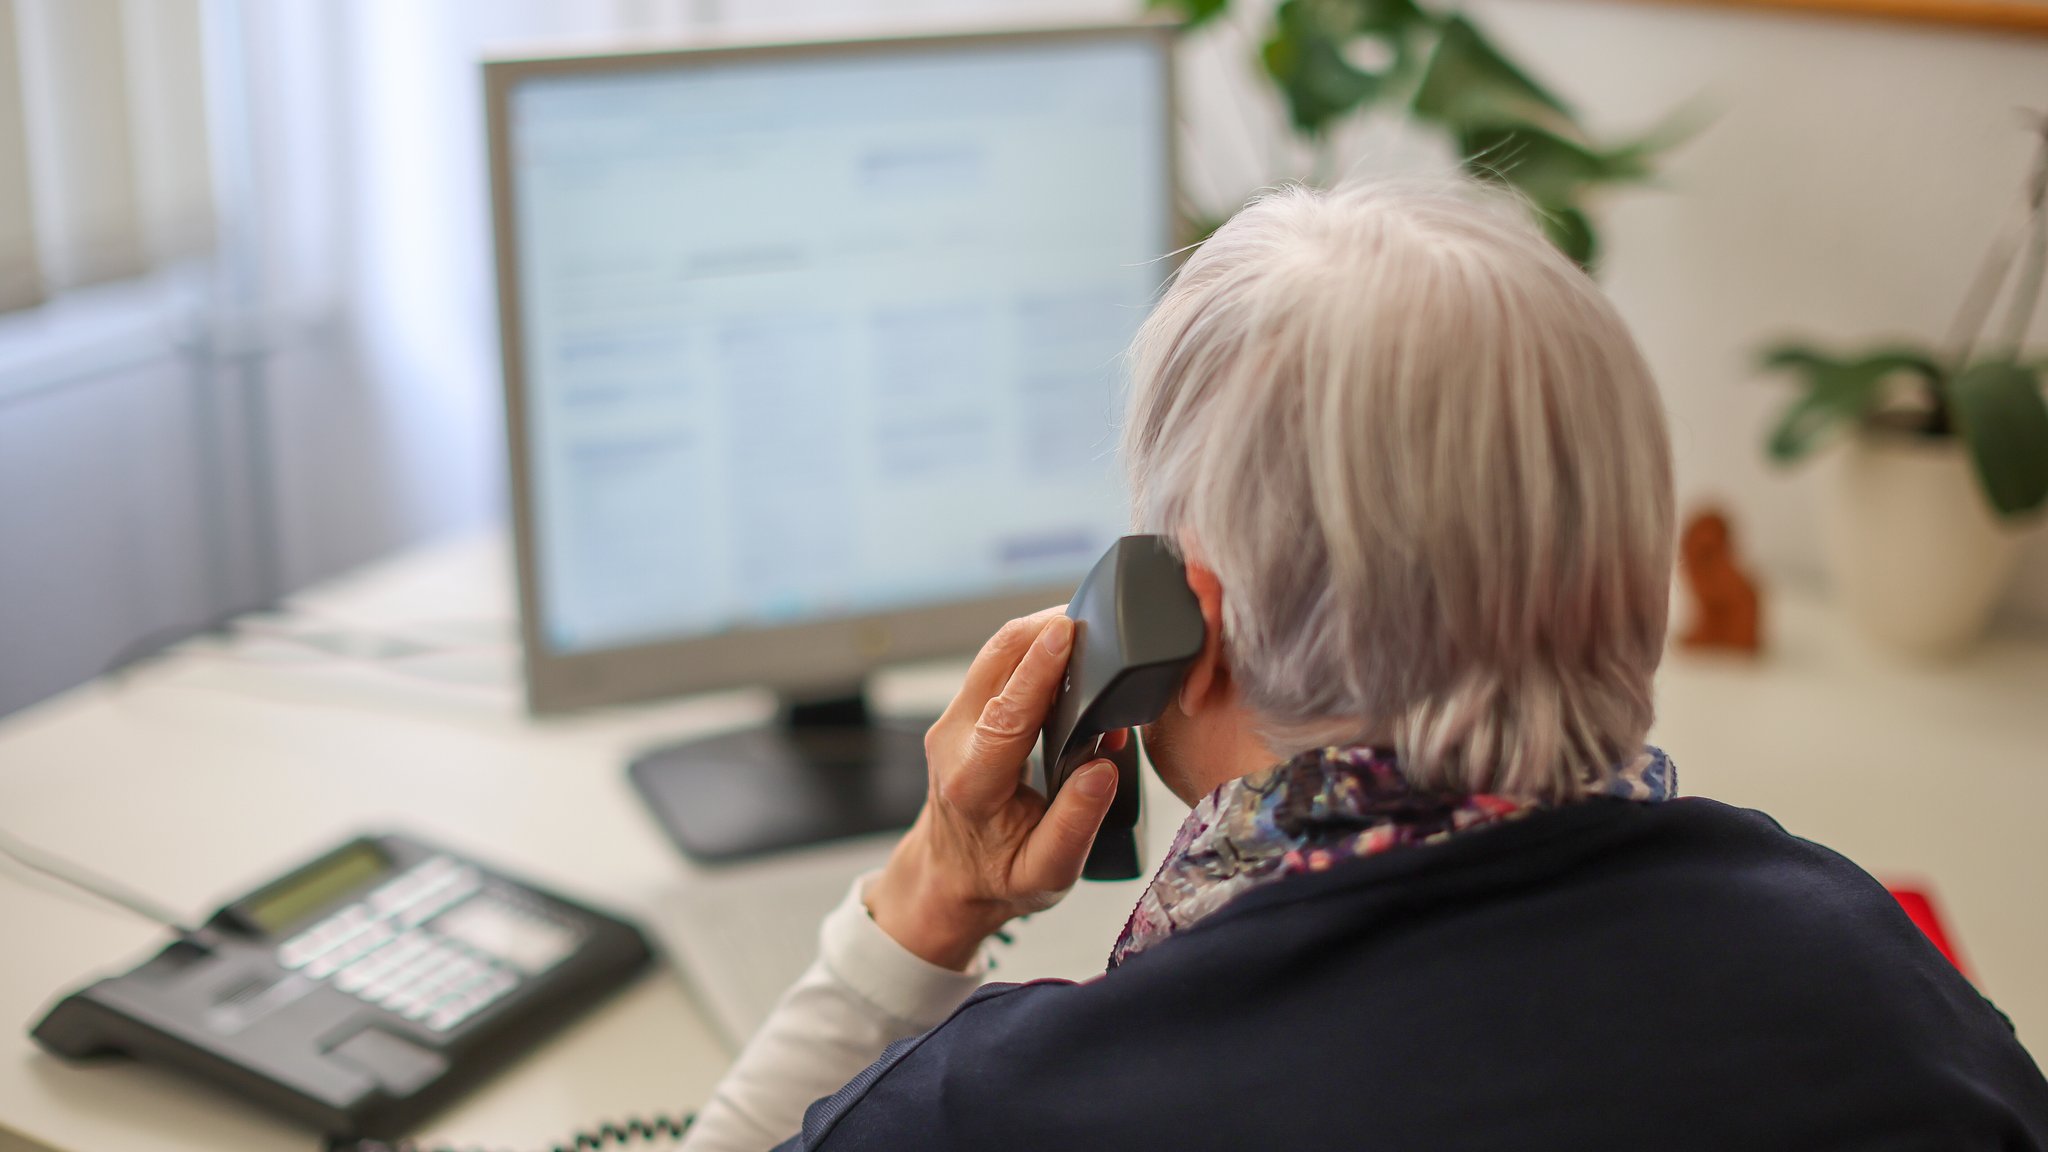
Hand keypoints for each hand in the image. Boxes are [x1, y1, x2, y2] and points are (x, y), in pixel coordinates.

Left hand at [866, 609, 1120, 969]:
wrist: (951, 875)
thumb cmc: (1000, 875)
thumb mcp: (1046, 874)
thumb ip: (1076, 825)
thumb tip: (1104, 769)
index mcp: (973, 783)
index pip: (1007, 712)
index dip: (1039, 668)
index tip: (1068, 631)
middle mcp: (952, 742)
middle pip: (995, 661)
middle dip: (1044, 631)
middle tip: (1100, 622)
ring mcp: (952, 721)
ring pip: (995, 652)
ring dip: (1040, 634)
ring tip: (1093, 637)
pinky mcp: (963, 710)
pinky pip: (997, 663)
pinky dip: (1033, 649)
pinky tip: (1070, 655)